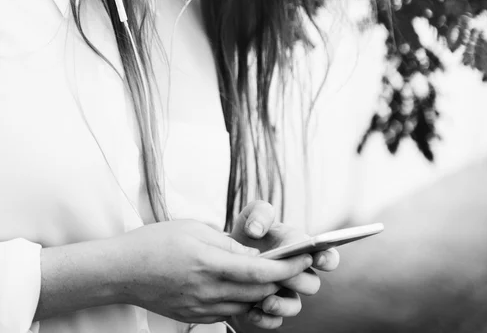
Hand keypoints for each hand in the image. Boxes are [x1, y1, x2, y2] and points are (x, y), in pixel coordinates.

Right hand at [111, 219, 312, 324]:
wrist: (121, 271)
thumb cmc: (155, 242)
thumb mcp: (193, 230)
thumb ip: (226, 243)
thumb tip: (252, 253)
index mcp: (209, 263)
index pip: (260, 271)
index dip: (288, 266)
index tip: (305, 257)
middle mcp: (208, 290)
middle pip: (259, 292)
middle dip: (284, 280)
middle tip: (298, 266)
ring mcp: (201, 307)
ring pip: (247, 305)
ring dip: (266, 292)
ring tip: (277, 276)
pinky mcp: (194, 316)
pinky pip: (229, 312)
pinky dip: (245, 301)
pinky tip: (247, 288)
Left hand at [230, 201, 339, 328]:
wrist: (227, 253)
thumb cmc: (248, 232)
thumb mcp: (252, 215)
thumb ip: (259, 213)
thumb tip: (256, 230)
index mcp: (300, 248)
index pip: (327, 256)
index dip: (328, 259)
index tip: (317, 258)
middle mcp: (297, 273)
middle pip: (312, 284)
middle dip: (299, 279)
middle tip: (282, 274)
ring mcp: (285, 292)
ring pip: (295, 306)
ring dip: (283, 305)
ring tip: (266, 301)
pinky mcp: (269, 309)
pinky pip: (275, 321)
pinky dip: (265, 319)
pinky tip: (252, 312)